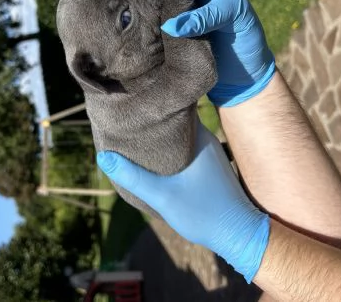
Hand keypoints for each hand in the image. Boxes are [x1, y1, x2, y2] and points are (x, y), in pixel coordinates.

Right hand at [97, 122, 269, 282]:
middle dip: (150, 122)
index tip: (128, 109)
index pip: (171, 108)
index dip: (149, 108)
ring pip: (177, 134)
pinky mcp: (207, 162)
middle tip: (125, 122)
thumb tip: (103, 157)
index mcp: (198, 137)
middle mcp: (205, 137)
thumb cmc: (204, 213)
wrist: (238, 233)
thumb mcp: (162, 197)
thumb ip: (133, 177)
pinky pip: (182, 146)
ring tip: (134, 136)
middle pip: (172, 120)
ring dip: (159, 136)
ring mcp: (207, 149)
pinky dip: (167, 148)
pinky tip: (152, 156)